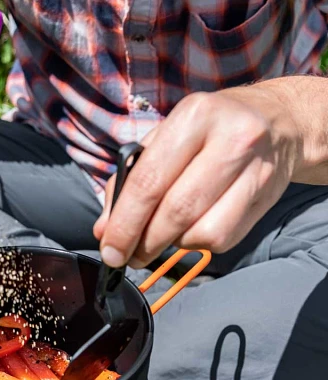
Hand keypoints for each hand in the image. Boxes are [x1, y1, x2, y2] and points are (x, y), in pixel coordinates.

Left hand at [93, 84, 301, 267]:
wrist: (279, 121)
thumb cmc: (207, 132)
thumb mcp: (164, 139)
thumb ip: (129, 182)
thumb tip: (104, 230)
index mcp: (194, 117)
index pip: (148, 182)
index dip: (124, 224)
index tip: (110, 250)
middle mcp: (231, 139)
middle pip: (175, 211)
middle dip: (143, 243)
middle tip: (128, 256)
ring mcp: (255, 170)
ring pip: (200, 232)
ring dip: (170, 244)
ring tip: (160, 237)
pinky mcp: (267, 198)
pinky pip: (222, 239)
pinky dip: (197, 243)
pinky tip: (191, 229)